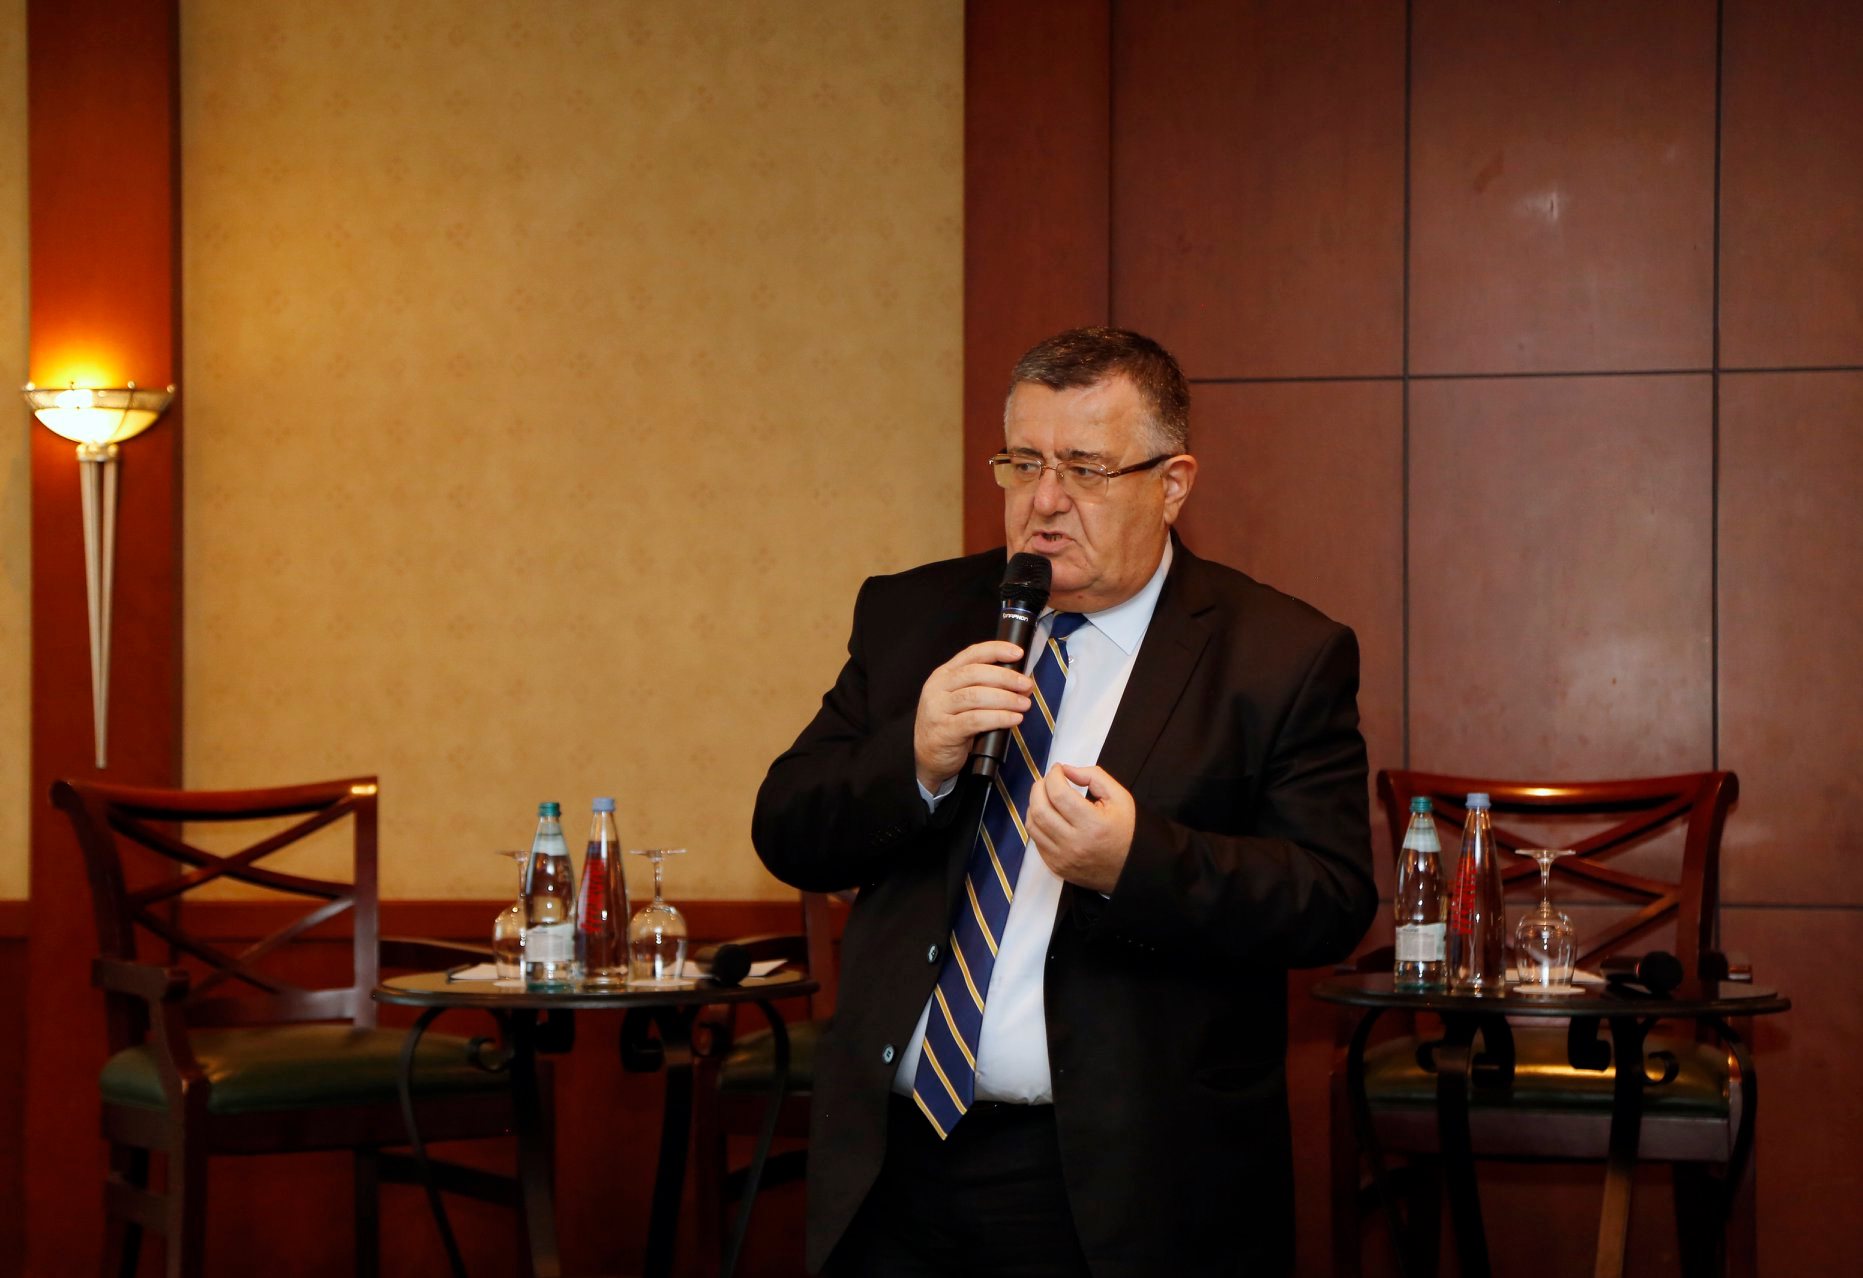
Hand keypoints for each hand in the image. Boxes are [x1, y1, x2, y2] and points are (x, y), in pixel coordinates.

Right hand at [912, 640, 1033, 791]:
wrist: (928, 758)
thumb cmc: (950, 727)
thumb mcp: (962, 702)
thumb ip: (984, 688)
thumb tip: (1020, 683)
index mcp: (944, 675)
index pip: (971, 654)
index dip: (996, 650)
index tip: (1018, 653)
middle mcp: (938, 688)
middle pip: (975, 673)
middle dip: (1005, 677)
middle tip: (1026, 685)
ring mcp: (938, 709)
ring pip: (975, 696)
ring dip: (1005, 698)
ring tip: (1023, 704)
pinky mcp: (944, 731)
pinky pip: (974, 720)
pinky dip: (998, 718)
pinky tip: (1013, 719)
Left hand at [1027, 763, 1133, 893]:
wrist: (1131, 868)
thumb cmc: (1126, 830)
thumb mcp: (1119, 797)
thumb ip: (1094, 776)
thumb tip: (1066, 771)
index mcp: (1093, 825)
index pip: (1059, 794)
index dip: (1054, 776)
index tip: (1058, 769)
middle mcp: (1074, 844)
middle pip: (1040, 809)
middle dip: (1039, 787)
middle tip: (1048, 780)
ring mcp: (1062, 858)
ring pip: (1033, 825)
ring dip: (1034, 804)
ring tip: (1045, 796)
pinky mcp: (1056, 867)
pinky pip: (1036, 840)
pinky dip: (1037, 823)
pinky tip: (1048, 815)